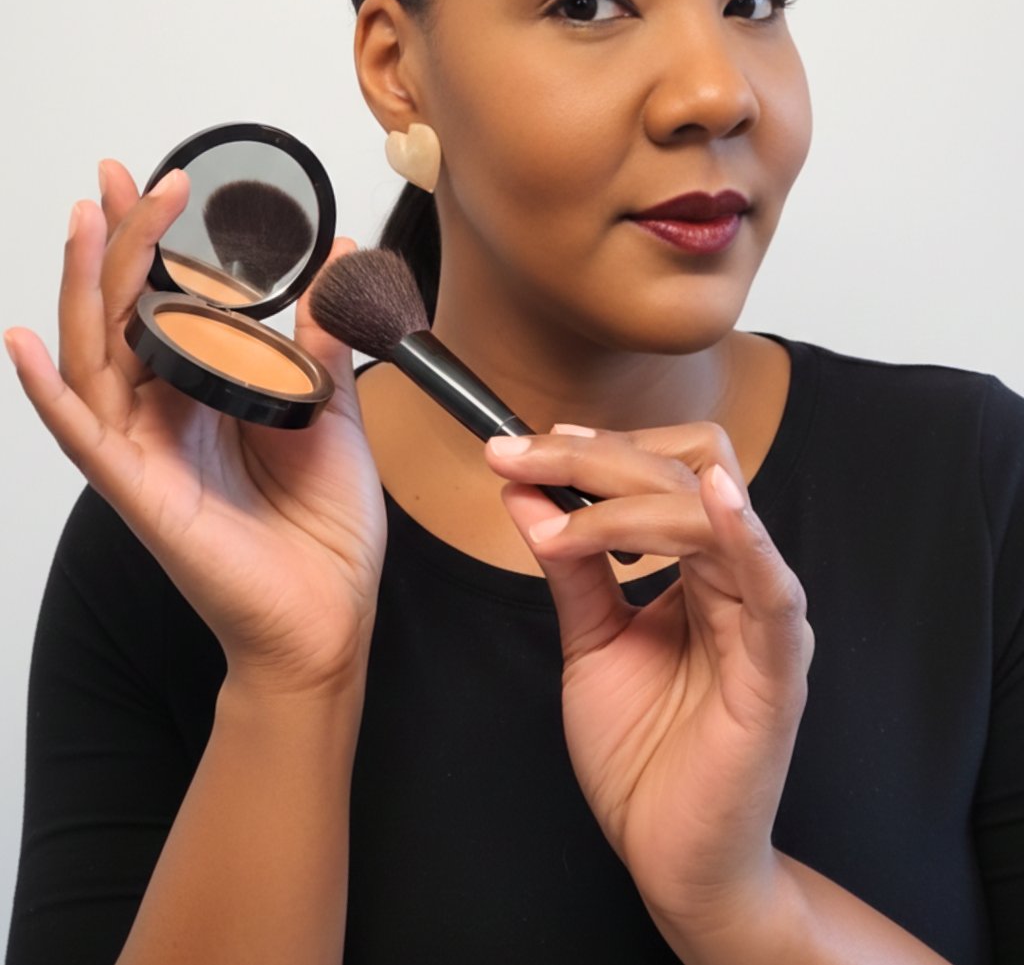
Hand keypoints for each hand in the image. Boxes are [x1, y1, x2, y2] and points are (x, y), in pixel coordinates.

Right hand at [5, 160, 385, 696]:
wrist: (329, 612)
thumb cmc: (322, 525)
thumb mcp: (329, 411)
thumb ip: (321, 340)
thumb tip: (336, 264)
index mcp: (207, 394)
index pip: (167, 303)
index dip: (156, 244)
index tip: (159, 185)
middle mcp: (165, 416)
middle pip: (121, 315)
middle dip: (115, 243)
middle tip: (118, 177)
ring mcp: (145, 452)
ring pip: (95, 356)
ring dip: (83, 287)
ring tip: (83, 220)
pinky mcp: (140, 492)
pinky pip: (83, 436)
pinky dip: (48, 392)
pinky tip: (26, 344)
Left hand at [483, 423, 813, 936]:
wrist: (670, 854)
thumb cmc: (641, 750)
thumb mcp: (590, 638)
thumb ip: (569, 565)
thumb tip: (523, 491)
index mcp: (700, 567)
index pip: (662, 473)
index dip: (596, 448)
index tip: (522, 443)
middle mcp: (736, 578)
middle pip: (683, 473)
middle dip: (595, 456)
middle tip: (519, 454)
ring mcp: (761, 618)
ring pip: (709, 512)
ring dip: (622, 494)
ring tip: (549, 498)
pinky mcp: (776, 669)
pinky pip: (773, 590)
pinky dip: (747, 537)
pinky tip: (715, 500)